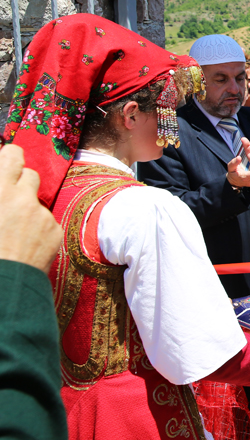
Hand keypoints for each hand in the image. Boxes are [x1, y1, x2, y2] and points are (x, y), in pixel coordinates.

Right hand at [0, 144, 62, 272]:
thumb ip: (0, 191)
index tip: (9, 159)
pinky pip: (47, 222)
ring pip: (38, 201)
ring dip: (28, 208)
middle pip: (31, 175)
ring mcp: (41, 215)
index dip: (11, 156)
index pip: (12, 156)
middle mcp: (22, 198)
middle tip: (10, 194)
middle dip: (21, 182)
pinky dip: (38, 229)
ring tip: (13, 229)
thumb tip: (6, 185)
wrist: (2, 283)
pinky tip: (24, 244)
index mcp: (0, 192)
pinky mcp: (54, 231)